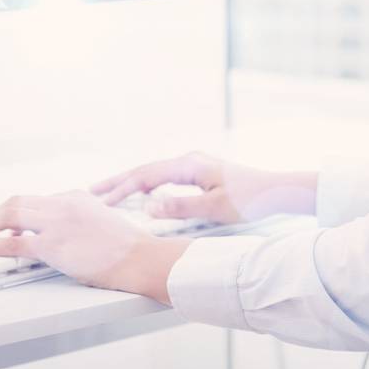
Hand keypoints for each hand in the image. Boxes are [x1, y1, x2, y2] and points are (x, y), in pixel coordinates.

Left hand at [0, 190, 188, 299]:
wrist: (140, 257)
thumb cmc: (127, 247)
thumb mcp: (102, 219)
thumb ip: (80, 219)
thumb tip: (63, 233)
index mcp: (75, 197)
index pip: (38, 201)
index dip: (19, 214)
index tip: (10, 225)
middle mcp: (62, 204)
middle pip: (17, 201)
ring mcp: (56, 223)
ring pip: (9, 215)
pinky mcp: (51, 246)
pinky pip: (12, 242)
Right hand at [91, 151, 315, 224]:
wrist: (277, 190)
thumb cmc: (249, 200)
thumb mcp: (213, 208)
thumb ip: (179, 207)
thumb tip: (146, 207)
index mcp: (188, 165)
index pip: (145, 176)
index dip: (120, 189)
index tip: (99, 201)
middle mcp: (188, 160)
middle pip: (144, 170)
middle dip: (118, 182)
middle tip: (90, 192)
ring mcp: (194, 164)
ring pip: (153, 173)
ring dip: (130, 182)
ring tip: (107, 192)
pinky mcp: (199, 172)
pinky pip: (164, 177)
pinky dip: (146, 184)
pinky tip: (141, 194)